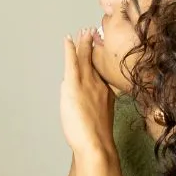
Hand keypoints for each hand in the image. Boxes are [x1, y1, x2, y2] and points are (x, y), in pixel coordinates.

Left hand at [60, 28, 116, 161]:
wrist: (96, 144)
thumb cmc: (97, 137)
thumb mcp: (101, 117)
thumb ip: (98, 105)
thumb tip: (92, 102)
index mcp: (106, 92)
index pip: (103, 70)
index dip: (101, 58)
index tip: (102, 47)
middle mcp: (99, 85)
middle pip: (96, 61)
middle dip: (94, 45)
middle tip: (93, 31)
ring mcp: (88, 84)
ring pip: (85, 59)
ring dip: (84, 43)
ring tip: (84, 31)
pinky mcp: (75, 86)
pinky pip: (72, 64)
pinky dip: (70, 51)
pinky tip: (68, 41)